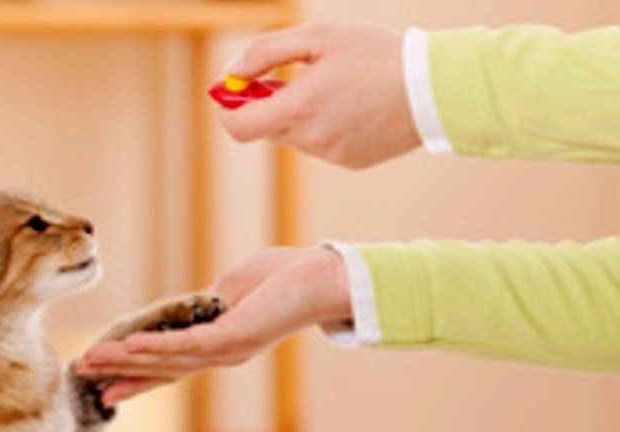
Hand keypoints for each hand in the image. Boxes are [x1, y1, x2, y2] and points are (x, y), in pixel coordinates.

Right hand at [75, 246, 350, 404]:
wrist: (323, 278)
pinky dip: (156, 347)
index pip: (167, 367)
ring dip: (127, 361)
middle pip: (160, 369)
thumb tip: (196, 302)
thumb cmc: (283, 278)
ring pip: (167, 361)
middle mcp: (220, 357)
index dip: (134, 377)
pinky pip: (187, 345)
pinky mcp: (235, 336)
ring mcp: (227, 350)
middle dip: (118, 372)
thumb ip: (208, 303)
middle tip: (81, 373)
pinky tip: (129, 347)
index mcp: (217, 347)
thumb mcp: (233, 290)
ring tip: (93, 359)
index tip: (102, 388)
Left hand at [219, 23, 420, 168]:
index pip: (237, 127)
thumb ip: (265, 54)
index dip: (228, 110)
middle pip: (266, 128)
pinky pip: (323, 143)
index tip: (232, 92)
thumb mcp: (318, 38)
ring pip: (296, 135)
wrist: (437, 86)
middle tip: (287, 77)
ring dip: (302, 113)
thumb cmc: (377, 53)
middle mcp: (310, 139)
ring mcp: (331, 154)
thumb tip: (230, 75)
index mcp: (298, 109)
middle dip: (268, 104)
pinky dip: (327, 124)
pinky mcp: (350, 161)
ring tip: (337, 85)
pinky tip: (356, 103)